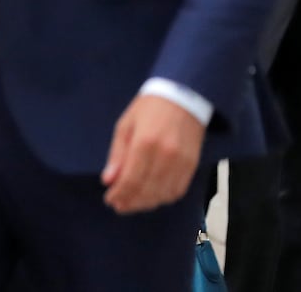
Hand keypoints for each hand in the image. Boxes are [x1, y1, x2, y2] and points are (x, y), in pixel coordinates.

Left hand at [101, 93, 205, 213]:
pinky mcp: (192, 165)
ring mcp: (181, 163)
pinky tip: (152, 196)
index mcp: (145, 142)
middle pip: (146, 191)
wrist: (183, 95)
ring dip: (145, 203)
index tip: (110, 199)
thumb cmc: (149, 108)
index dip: (119, 194)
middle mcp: (165, 156)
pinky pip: (177, 191)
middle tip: (118, 205)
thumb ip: (117, 154)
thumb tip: (108, 181)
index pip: (130, 180)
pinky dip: (163, 198)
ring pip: (162, 195)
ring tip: (132, 202)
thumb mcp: (125, 124)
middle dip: (130, 202)